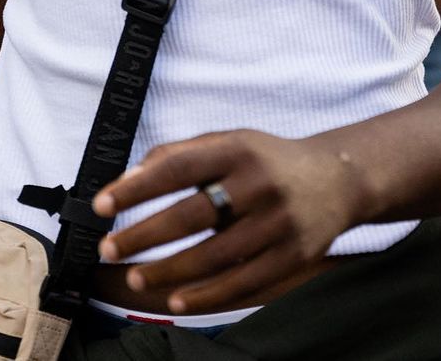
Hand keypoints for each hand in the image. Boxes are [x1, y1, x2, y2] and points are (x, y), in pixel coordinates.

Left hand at [92, 129, 365, 313]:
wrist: (337, 178)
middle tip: (109, 247)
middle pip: (192, 214)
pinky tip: (176, 299)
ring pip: (213, 256)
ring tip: (136, 277)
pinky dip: (205, 295)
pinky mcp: (292, 256)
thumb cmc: (269, 160)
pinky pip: (241, 283)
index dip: (137, 187)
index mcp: (239, 148)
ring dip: (168, 271)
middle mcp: (259, 182)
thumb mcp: (231, 141)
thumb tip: (131, 177)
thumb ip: (183, 154)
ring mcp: (278, 222)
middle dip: (143, 234)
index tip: (103, 204)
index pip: (178, 167)